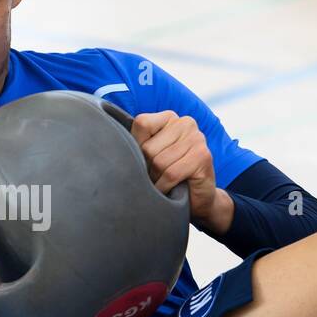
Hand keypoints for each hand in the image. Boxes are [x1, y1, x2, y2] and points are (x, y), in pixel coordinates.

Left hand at [130, 110, 226, 232]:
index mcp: (170, 117)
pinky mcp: (202, 156)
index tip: (146, 160)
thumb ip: (138, 143)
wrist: (198, 198)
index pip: (141, 124)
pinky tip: (170, 190)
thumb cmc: (169, 176)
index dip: (137, 146)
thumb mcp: (152, 154)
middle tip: (157, 176)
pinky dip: (165, 187)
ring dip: (157, 180)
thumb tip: (114, 143)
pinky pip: (171, 174)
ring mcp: (197, 138)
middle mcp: (185, 123)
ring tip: (164, 182)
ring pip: (159, 162)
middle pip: (148, 147)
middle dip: (148, 168)